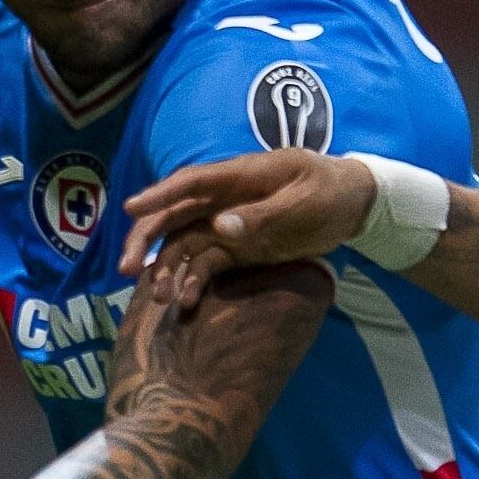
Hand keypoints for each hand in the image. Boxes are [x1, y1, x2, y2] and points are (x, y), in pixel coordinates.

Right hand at [117, 148, 374, 285]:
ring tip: (156, 296)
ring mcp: (227, 224)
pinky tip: (184, 301)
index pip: (191, 183)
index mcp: (238, 176)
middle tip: (127, 269)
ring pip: (183, 243)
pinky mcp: (236, 248)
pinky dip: (191, 281)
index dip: (159, 195)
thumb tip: (220, 228)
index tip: (130, 209)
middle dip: (147, 239)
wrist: (352, 205)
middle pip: (174, 215)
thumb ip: (263, 215)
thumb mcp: (303, 202)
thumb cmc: (329, 192)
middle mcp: (224, 199)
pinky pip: (205, 264)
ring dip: (165, 267)